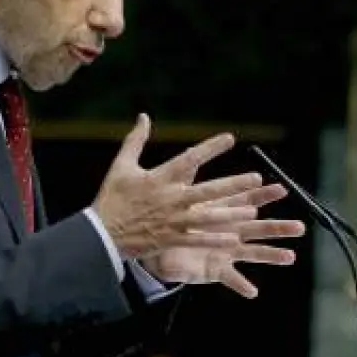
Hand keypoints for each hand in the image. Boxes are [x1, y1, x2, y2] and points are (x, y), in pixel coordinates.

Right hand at [92, 114, 269, 258]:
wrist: (101, 234)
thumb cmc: (112, 198)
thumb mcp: (121, 165)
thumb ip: (135, 140)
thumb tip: (144, 116)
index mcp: (159, 178)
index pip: (190, 159)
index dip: (210, 148)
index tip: (230, 138)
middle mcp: (170, 199)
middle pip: (206, 190)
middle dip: (232, 184)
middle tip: (255, 178)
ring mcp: (172, 221)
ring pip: (207, 216)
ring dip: (230, 214)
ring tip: (251, 210)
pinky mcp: (171, 239)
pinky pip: (197, 239)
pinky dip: (215, 239)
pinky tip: (233, 238)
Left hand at [139, 182, 304, 298]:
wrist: (161, 247)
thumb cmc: (175, 219)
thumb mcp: (181, 195)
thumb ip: (186, 174)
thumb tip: (189, 153)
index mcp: (224, 212)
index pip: (249, 200)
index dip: (264, 195)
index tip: (281, 189)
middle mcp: (231, 232)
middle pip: (259, 228)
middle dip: (279, 227)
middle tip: (300, 227)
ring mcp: (227, 252)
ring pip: (253, 252)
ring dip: (271, 255)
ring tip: (290, 257)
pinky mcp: (217, 269)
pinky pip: (231, 278)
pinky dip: (241, 285)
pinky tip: (252, 292)